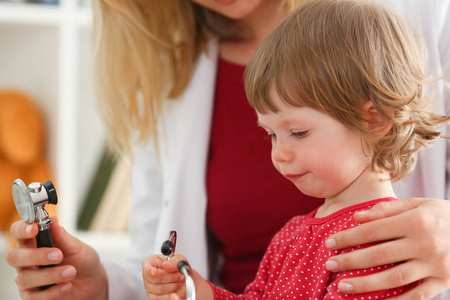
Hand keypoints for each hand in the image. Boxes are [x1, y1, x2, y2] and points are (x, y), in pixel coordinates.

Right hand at [7, 216, 107, 299]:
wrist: (92, 282)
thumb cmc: (81, 261)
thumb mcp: (76, 246)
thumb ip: (62, 235)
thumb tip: (52, 218)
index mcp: (35, 243)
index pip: (18, 232)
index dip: (22, 229)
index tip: (34, 228)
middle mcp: (27, 261)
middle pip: (14, 257)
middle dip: (35, 255)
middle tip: (58, 255)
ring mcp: (29, 280)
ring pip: (24, 278)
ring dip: (50, 275)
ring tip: (71, 272)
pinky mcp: (34, 297)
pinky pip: (34, 298)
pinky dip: (52, 291)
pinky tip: (66, 286)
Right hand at [142, 254, 212, 299]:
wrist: (183, 278)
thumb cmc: (177, 267)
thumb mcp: (179, 259)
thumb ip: (174, 261)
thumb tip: (166, 265)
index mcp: (151, 263)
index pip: (146, 267)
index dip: (150, 270)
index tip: (155, 272)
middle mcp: (148, 276)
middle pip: (155, 279)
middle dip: (171, 277)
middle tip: (180, 275)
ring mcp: (150, 288)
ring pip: (160, 289)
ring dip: (173, 285)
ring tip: (179, 281)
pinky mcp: (154, 297)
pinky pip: (162, 298)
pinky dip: (172, 294)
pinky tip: (176, 288)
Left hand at [324, 198, 449, 298]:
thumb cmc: (442, 215)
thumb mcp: (417, 204)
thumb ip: (386, 210)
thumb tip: (357, 218)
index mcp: (416, 221)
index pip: (373, 231)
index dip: (348, 238)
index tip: (329, 244)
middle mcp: (425, 243)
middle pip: (379, 255)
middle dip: (350, 261)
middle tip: (329, 265)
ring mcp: (435, 265)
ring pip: (394, 279)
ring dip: (365, 285)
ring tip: (342, 287)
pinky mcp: (443, 282)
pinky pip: (416, 296)